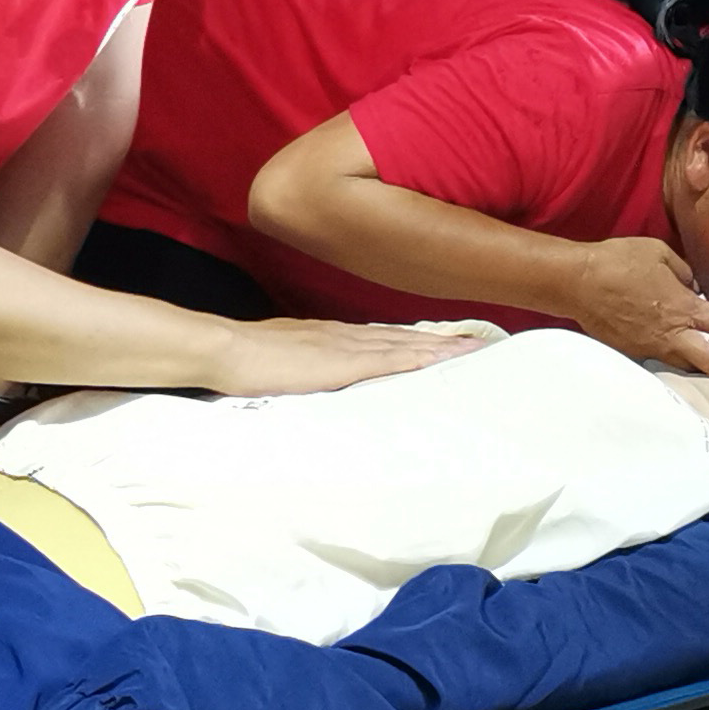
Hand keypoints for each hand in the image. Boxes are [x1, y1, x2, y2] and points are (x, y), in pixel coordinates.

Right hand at [207, 316, 491, 395]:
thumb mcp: (287, 357)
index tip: (448, 342)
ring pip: (406, 346)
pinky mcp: (342, 364)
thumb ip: (309, 363)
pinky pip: (389, 361)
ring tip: (474, 350)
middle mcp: (347, 336)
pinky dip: (417, 359)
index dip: (420, 340)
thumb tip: (319, 373)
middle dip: (444, 342)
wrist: (228, 349)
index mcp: (334, 336)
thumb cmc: (247, 357)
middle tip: (480, 343)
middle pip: (406, 338)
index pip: (387, 338)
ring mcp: (346, 347)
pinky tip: (440, 362)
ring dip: (441, 349)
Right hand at [568, 234, 708, 375]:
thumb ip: (684, 272)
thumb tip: (693, 285)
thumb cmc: (619, 262)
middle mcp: (672, 332)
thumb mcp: (660, 253)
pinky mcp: (634, 352)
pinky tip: (681, 353)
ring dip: (708, 367)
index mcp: (683, 306)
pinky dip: (678, 359)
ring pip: (688, 366)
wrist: (579, 282)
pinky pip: (663, 360)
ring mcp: (652, 346)